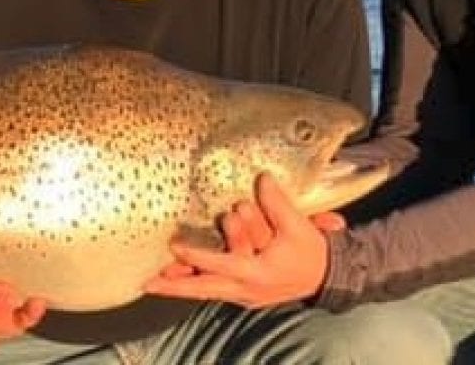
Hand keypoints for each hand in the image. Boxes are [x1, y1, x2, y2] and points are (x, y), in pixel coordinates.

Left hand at [144, 173, 334, 307]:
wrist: (327, 277)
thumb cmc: (311, 253)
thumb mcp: (298, 227)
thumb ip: (277, 203)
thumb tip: (262, 179)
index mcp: (257, 273)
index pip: (220, 264)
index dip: (196, 256)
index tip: (175, 246)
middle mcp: (245, 290)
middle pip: (202, 289)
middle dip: (174, 288)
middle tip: (148, 283)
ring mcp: (242, 295)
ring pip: (205, 292)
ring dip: (181, 287)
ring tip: (155, 280)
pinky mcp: (242, 293)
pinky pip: (213, 290)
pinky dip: (196, 284)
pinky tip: (178, 278)